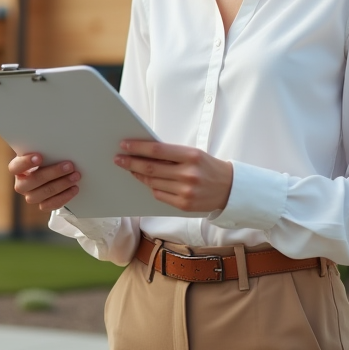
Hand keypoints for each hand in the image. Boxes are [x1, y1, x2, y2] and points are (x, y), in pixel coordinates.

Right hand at [8, 152, 80, 211]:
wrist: (55, 173)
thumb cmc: (48, 159)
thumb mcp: (45, 152)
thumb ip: (46, 151)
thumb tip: (59, 148)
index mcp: (18, 168)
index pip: (15, 167)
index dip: (26, 163)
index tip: (40, 157)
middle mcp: (22, 184)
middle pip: (33, 181)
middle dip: (53, 173)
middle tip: (69, 166)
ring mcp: (31, 196)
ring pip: (42, 194)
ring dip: (61, 185)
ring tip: (75, 176)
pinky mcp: (42, 205)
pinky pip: (50, 205)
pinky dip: (64, 197)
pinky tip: (74, 188)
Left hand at [114, 141, 232, 211]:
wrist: (230, 189)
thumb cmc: (208, 167)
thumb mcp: (194, 154)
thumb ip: (172, 154)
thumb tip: (144, 151)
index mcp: (191, 156)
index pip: (157, 150)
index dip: (138, 147)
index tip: (124, 145)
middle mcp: (188, 174)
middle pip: (151, 168)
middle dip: (131, 163)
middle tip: (118, 159)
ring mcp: (186, 191)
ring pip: (153, 182)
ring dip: (139, 175)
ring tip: (130, 169)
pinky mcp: (184, 205)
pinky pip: (159, 195)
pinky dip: (152, 187)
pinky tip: (147, 181)